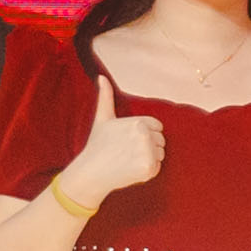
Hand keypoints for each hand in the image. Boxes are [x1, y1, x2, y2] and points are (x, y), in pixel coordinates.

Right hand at [59, 67, 165, 210]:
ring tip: (127, 161)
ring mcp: (147, 152)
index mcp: (138, 122)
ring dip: (148, 159)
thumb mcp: (102, 119)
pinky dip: (147, 172)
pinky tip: (130, 171)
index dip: (144, 135)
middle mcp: (144, 135)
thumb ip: (106, 97)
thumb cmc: (97, 146)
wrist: (89, 173)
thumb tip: (101, 77)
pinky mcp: (148, 168)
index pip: (157, 127)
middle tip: (125, 153)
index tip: (127, 141)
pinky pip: (157, 168)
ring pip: (160, 154)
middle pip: (161, 140)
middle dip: (147, 147)